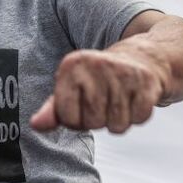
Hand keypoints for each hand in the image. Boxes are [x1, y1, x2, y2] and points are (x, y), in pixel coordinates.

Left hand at [31, 47, 166, 133]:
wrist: (143, 57)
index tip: (83, 104)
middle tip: (105, 101)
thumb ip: (53, 109)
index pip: (66, 117)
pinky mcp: (146, 82)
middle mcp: (96, 65)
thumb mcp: (72, 87)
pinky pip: (138, 118)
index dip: (75, 119)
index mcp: (72, 66)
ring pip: (116, 125)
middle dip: (98, 120)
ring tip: (119, 98)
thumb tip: (36, 125)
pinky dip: (137, 115)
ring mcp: (122, 73)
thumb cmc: (101, 77)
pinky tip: (134, 98)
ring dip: (118, 119)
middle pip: (92, 123)